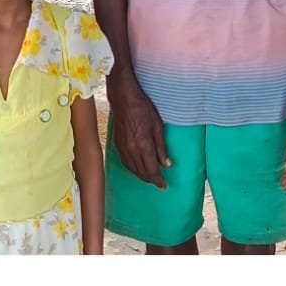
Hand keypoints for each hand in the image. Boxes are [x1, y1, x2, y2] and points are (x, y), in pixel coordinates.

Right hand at [109, 73, 168, 188]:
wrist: (124, 100)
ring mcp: (123, 148)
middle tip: (159, 184)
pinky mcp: (118, 145)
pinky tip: (137, 168)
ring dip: (141, 176)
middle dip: (151, 180)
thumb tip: (167, 164)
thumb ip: (162, 148)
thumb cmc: (143, 110)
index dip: (158, 180)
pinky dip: (133, 169)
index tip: (164, 186)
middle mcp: (132, 150)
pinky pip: (125, 163)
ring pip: (132, 169)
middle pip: (141, 172)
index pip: (151, 170)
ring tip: (150, 178)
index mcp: (144, 146)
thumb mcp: (158, 127)